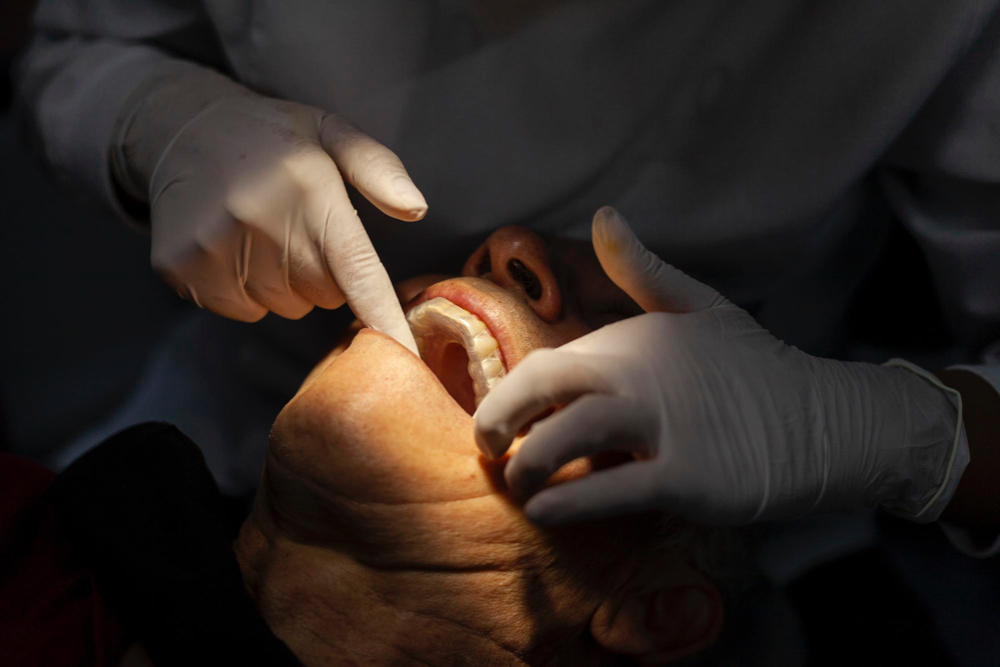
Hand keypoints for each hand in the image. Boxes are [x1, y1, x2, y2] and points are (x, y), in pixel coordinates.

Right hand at [113, 63, 422, 352]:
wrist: (180, 128)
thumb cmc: (272, 137)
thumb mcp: (331, 132)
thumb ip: (378, 169)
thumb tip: (416, 209)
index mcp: (309, 189)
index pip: (357, 271)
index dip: (384, 319)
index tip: (406, 355)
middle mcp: (261, 220)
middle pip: (324, 296)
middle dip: (322, 273)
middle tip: (298, 229)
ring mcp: (216, 247)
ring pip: (284, 307)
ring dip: (284, 283)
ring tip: (264, 234)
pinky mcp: (182, 267)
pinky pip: (242, 310)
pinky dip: (246, 291)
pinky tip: (235, 248)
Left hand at [475, 207, 962, 525]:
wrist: (827, 421)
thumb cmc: (754, 368)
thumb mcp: (699, 307)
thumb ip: (644, 270)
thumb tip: (604, 214)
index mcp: (636, 337)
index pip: (550, 364)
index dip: (513, 395)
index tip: (500, 422)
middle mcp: (642, 372)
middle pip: (543, 386)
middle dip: (498, 419)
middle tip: (486, 450)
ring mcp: (665, 423)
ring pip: (567, 438)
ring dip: (526, 466)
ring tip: (516, 487)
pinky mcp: (689, 476)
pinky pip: (612, 491)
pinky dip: (569, 501)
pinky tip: (543, 511)